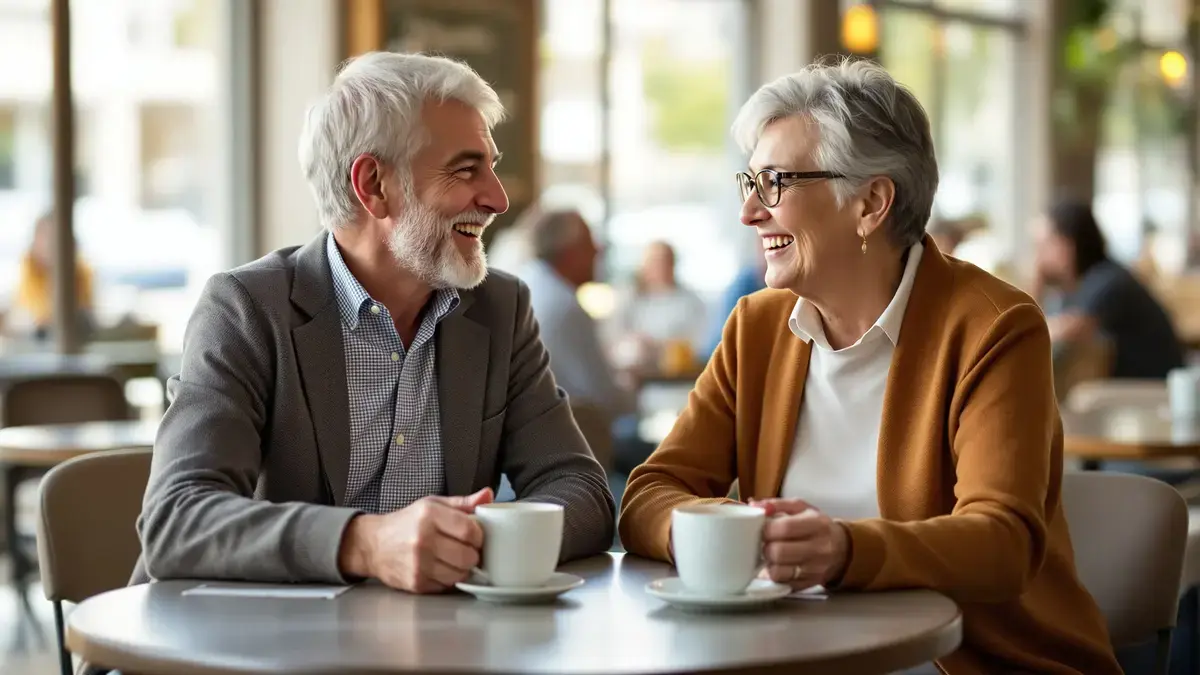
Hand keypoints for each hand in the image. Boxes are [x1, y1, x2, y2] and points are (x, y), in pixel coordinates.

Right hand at [338, 488, 492, 592]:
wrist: (373, 545)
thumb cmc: (407, 523)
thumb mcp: (432, 505)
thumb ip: (463, 503)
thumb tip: (488, 495)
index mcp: (430, 515)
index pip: (471, 531)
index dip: (479, 536)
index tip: (474, 536)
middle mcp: (423, 540)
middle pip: (469, 556)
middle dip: (472, 554)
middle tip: (465, 549)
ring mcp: (419, 564)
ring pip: (460, 574)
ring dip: (462, 568)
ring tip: (453, 559)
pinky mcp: (416, 583)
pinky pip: (446, 586)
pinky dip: (448, 579)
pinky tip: (440, 568)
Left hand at [749, 497, 848, 588]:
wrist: (841, 550)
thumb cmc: (817, 526)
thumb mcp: (801, 508)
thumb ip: (777, 504)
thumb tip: (754, 505)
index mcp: (817, 525)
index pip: (785, 528)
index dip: (767, 529)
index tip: (763, 529)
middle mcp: (819, 549)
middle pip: (779, 552)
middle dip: (766, 547)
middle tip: (767, 543)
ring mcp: (815, 570)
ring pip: (778, 572)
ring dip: (769, 563)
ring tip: (772, 555)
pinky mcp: (808, 585)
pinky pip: (782, 583)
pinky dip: (775, 574)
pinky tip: (779, 565)